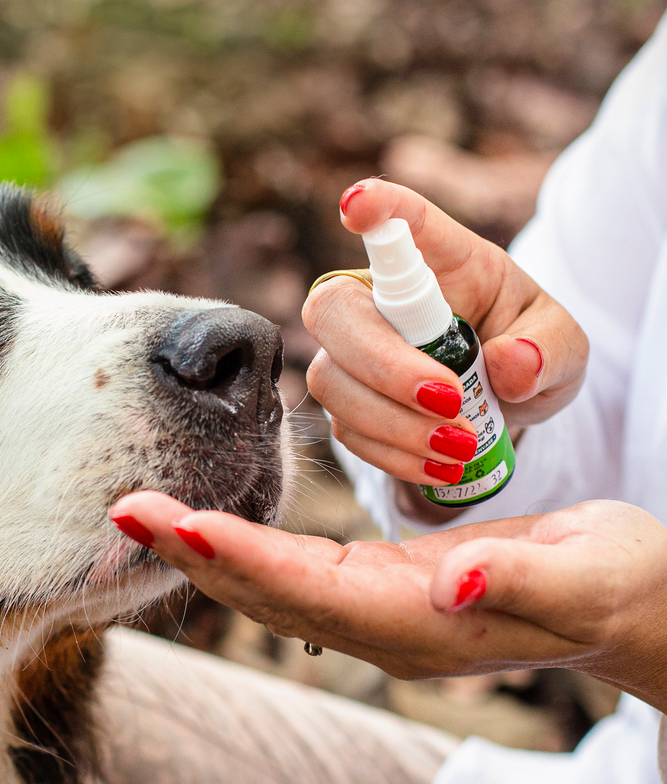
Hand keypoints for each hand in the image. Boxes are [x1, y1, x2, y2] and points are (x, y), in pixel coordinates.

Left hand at [110, 493, 666, 714]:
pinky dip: (239, 544)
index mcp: (419, 625)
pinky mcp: (373, 586)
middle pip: (265, 591)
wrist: (622, 605)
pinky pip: (288, 569)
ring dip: (200, 547)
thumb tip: (452, 585)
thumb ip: (521, 585)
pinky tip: (199, 520)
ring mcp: (370, 610)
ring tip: (134, 508)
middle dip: (190, 551)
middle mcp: (378, 625)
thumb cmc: (615, 585)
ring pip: (267, 581)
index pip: (307, 592)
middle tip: (117, 508)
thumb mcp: (589, 577)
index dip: (237, 559)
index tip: (169, 524)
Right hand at [304, 179, 587, 509]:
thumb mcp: (564, 347)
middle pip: (335, 311)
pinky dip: (393, 454)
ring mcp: (351, 353)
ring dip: (394, 423)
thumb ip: (550, 349)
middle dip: (384, 364)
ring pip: (333, 380)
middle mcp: (379, 299)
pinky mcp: (346, 404)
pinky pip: (347, 431)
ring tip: (459, 446)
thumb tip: (510, 364)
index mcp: (441, 261)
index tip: (358, 205)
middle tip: (450, 400)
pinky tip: (438, 464)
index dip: (376, 208)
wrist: (496, 408)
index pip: (402, 222)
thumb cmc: (526, 354)